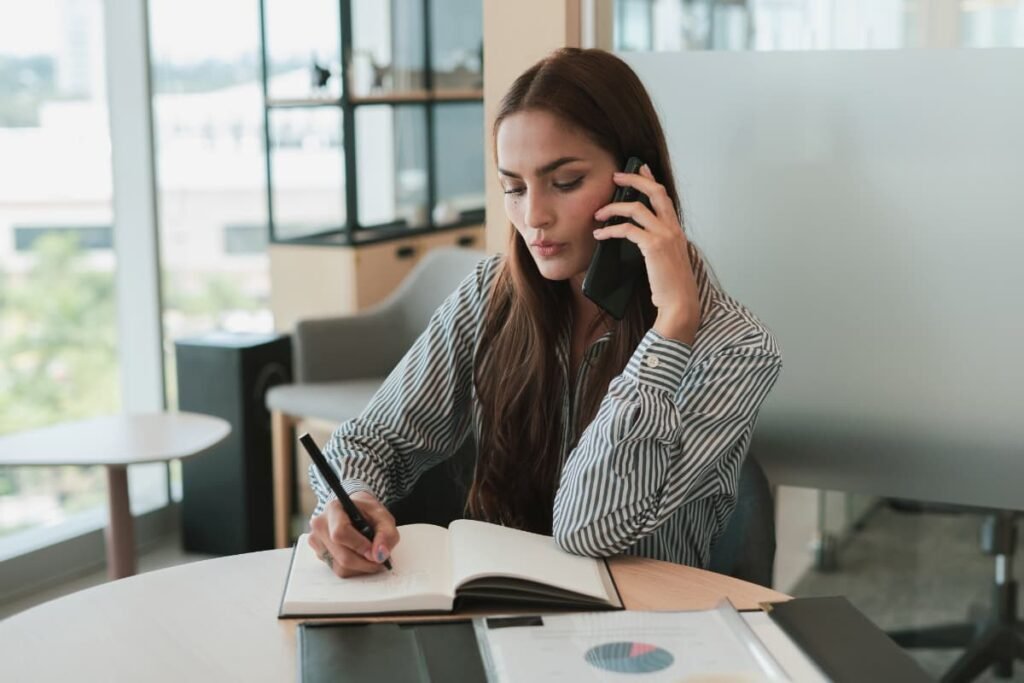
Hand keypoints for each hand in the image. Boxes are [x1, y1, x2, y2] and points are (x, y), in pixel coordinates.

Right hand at [307, 491, 399, 577]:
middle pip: (341, 556)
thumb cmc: (367, 512)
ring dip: (360, 567)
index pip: (340, 533)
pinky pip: (337, 569)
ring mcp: (317, 541)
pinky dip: (352, 568)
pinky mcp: (318, 554)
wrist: (354, 511)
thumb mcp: (383, 517)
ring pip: (340, 567)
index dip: (359, 546)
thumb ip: (387, 534)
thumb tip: (380, 554)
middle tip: (379, 559)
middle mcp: (320, 525)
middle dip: (364, 562)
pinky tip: (358, 556)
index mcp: (334, 509)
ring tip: (369, 556)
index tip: (374, 551)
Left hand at [592, 164, 700, 343]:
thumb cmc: (671, 287)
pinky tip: (600, 234)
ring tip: (598, 213)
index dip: (651, 179)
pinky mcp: (653, 246)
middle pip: (654, 192)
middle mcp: (673, 228)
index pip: (664, 197)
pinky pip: (627, 229)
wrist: (680, 304)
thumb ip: (657, 245)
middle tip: (615, 176)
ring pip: (636, 208)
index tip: (641, 168)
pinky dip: (611, 230)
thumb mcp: (667, 260)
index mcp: (676, 230)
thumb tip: (636, 237)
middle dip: (634, 179)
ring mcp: (665, 236)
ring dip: (613, 207)